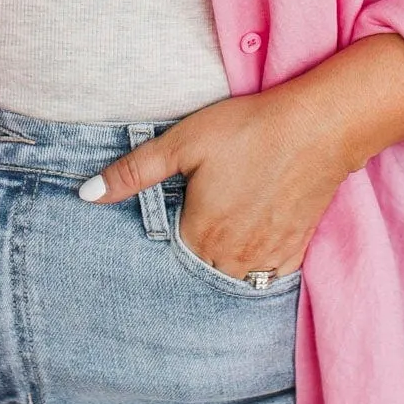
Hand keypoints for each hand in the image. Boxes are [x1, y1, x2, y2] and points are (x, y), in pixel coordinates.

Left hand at [78, 73, 358, 280]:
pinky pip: (266, 276)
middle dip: (195, 251)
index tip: (178, 209)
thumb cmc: (248, 129)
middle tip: (204, 214)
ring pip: (232, 277)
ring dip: (224, 262)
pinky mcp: (295, 251)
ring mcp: (267, 260)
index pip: (169, 254)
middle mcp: (232, 259)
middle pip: (200, 269)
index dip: (170, 231)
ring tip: (226, 226)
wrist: (319, 127)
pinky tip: (254, 234)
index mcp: (199, 236)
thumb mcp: (182, 142)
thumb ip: (132, 173)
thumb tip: (85, 195)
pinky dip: (256, 264)